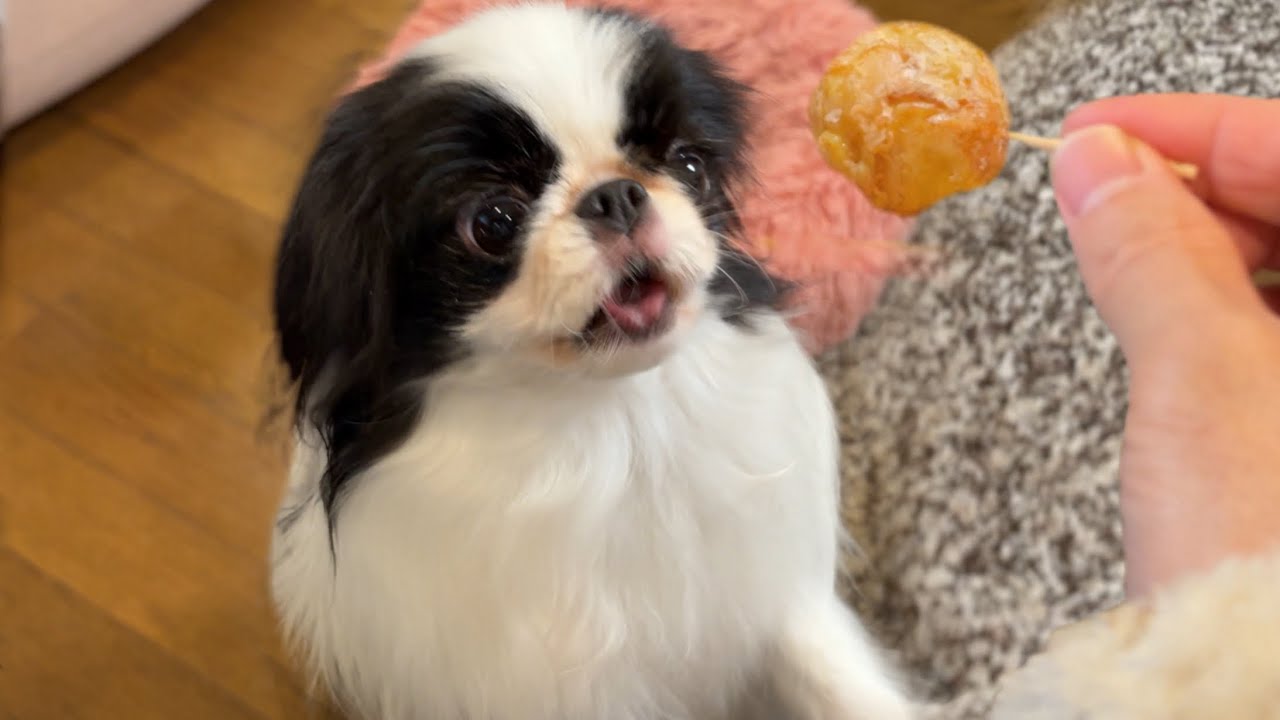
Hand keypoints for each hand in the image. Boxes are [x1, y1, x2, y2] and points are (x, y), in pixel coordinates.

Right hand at [1050, 94, 1279, 596]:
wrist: (1261, 694)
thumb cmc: (1274, 569)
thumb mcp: (1205, 382)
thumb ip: (1153, 251)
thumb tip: (1101, 167)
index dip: (1198, 131)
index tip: (1103, 131)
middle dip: (1195, 185)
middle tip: (1096, 187)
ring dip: (1202, 244)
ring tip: (1117, 248)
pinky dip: (1216, 305)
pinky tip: (1164, 311)